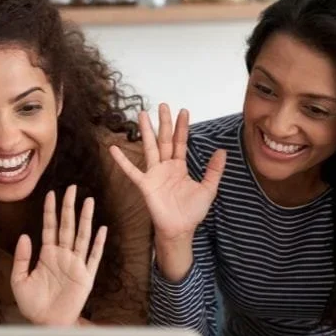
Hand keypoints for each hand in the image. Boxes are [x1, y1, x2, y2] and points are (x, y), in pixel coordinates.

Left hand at [11, 185, 106, 325]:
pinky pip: (93, 257)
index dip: (50, 211)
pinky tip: (102, 229)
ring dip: (85, 219)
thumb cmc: (32, 304)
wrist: (46, 323)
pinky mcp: (85, 277)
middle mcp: (63, 256)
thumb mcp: (19, 280)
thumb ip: (21, 258)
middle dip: (69, 207)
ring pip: (81, 236)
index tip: (51, 193)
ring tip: (89, 201)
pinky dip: (98, 243)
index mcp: (47, 255)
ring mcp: (75, 265)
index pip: (50, 227)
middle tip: (72, 188)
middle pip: (67, 226)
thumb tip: (25, 235)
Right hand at [109, 104, 226, 243]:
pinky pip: (132, 171)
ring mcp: (154, 174)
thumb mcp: (208, 189)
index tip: (183, 111)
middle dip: (164, 122)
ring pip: (150, 148)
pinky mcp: (145, 185)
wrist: (180, 230)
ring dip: (146, 131)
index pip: (180, 142)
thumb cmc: (192, 212)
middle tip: (163, 105)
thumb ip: (213, 170)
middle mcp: (166, 167)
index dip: (182, 128)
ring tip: (142, 114)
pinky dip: (122, 160)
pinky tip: (114, 149)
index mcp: (179, 167)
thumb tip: (222, 151)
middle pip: (164, 140)